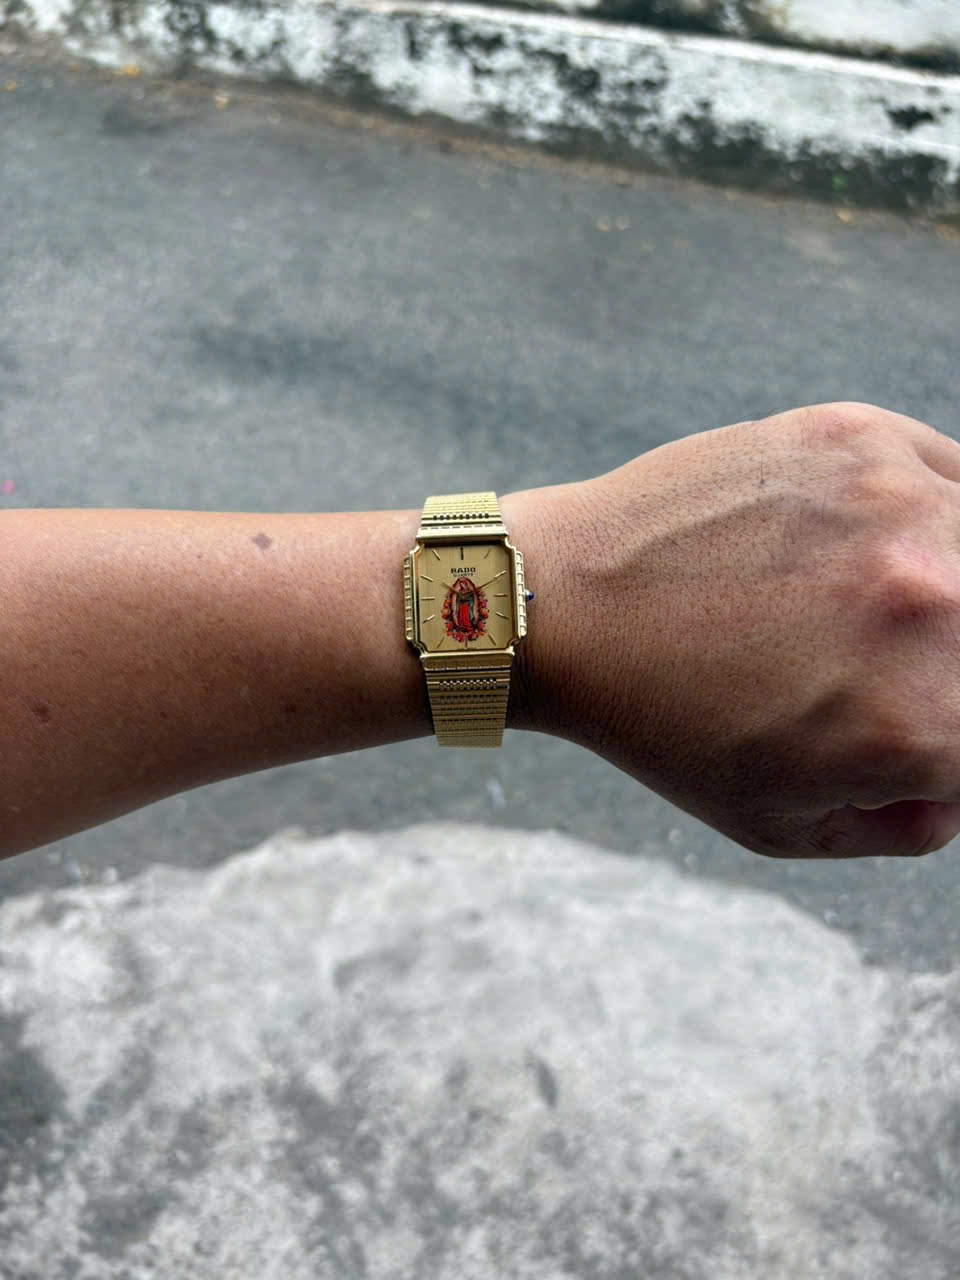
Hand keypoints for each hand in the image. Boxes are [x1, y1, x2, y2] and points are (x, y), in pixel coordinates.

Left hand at [509, 402, 959, 857]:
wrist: (566, 604)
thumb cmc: (665, 725)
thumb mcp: (785, 825)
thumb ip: (910, 823)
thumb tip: (959, 786)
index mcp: (926, 724)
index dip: (956, 740)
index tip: (920, 717)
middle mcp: (937, 609)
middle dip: (948, 673)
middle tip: (896, 669)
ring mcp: (902, 508)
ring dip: (949, 589)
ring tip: (877, 608)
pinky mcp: (862, 438)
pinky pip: (955, 476)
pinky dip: (937, 515)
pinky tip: (882, 544)